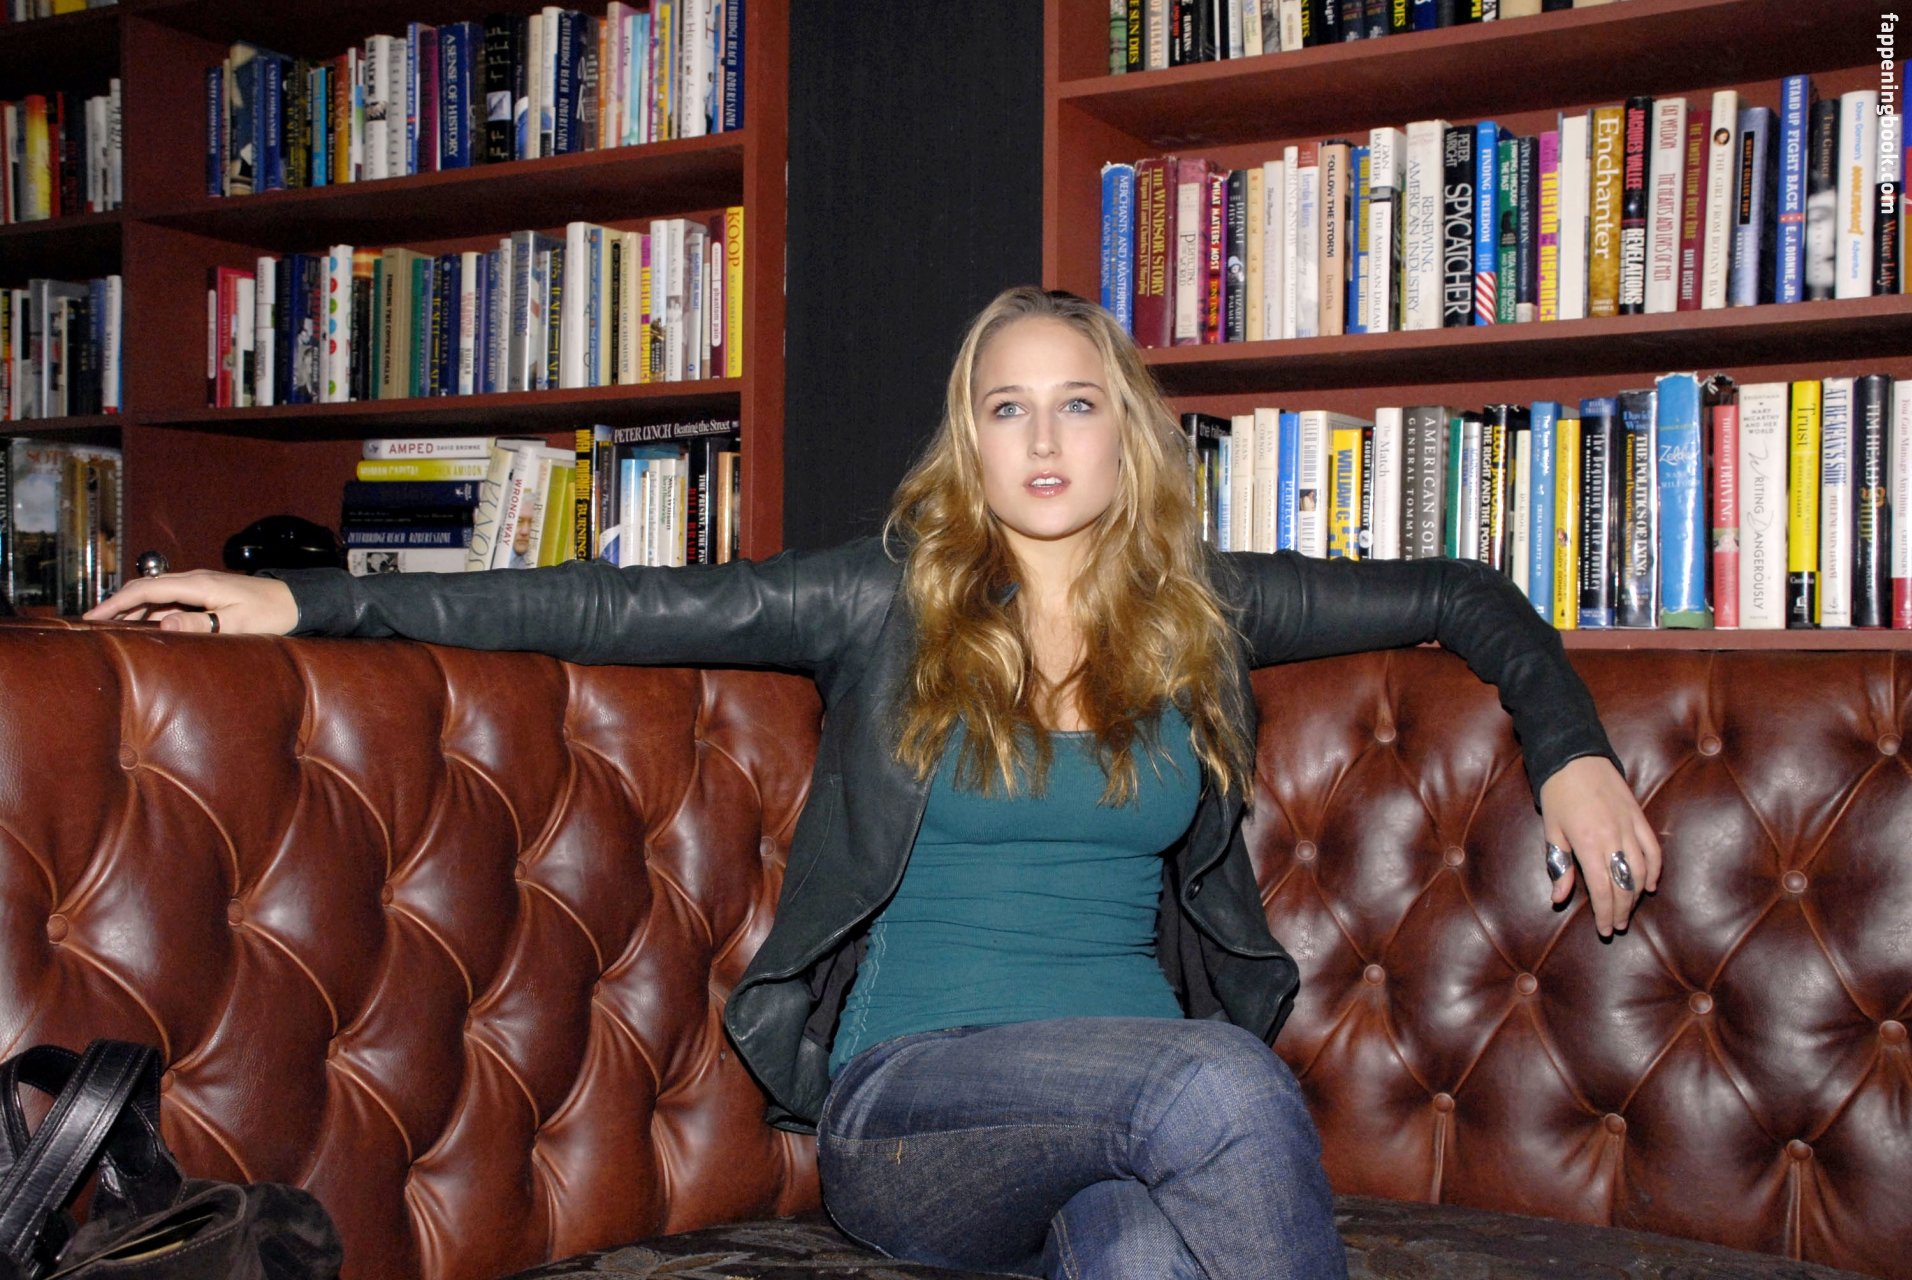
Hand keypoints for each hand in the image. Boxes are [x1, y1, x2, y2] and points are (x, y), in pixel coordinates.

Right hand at [82, 569, 298, 635]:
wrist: (296, 602)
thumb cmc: (271, 613)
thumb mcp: (237, 623)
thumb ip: (201, 624)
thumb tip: (163, 625)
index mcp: (198, 585)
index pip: (146, 591)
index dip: (116, 603)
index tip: (92, 616)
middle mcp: (194, 582)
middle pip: (145, 591)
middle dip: (116, 605)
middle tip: (91, 625)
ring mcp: (199, 588)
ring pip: (156, 598)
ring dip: (132, 611)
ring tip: (109, 629)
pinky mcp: (205, 597)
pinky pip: (170, 604)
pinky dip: (151, 614)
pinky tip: (142, 628)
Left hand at [1538, 755, 1661, 938]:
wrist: (1575, 756)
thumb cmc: (1557, 793)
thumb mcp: (1551, 830)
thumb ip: (1559, 865)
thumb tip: (1559, 898)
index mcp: (1588, 843)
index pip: (1602, 889)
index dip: (1605, 913)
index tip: (1605, 929)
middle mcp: (1613, 838)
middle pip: (1624, 885)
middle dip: (1621, 910)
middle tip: (1617, 926)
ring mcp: (1629, 826)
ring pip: (1641, 870)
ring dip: (1636, 894)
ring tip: (1629, 910)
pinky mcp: (1639, 816)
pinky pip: (1653, 849)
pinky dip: (1654, 869)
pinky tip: (1649, 885)